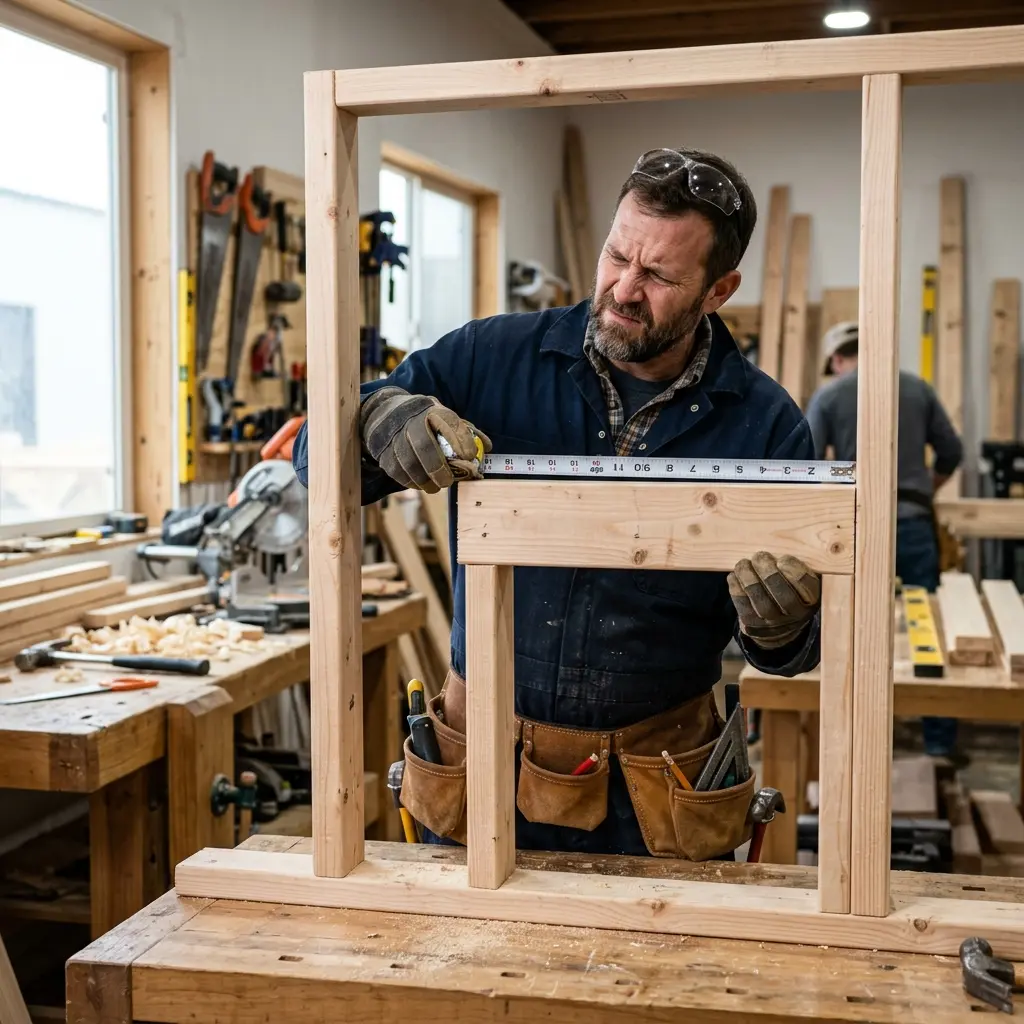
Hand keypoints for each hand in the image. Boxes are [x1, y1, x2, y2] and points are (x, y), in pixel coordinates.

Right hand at [360, 387, 490, 492]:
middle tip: (448, 482)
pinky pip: (396, 471)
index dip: (460, 438)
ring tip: (435, 487)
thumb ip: (464, 431)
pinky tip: (420, 485)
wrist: (385, 414)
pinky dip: (410, 482)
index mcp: (430, 410)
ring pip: (408, 462)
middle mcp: (410, 420)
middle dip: (438, 467)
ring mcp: (393, 436)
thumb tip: (487, 447)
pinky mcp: (383, 451)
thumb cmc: (423, 419)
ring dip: (424, 479)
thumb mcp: (442, 416)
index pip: (447, 421)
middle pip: (423, 445)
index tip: (471, 456)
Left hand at [727, 551, 820, 649]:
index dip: (794, 571)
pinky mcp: (753, 626)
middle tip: (760, 556)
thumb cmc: (786, 588)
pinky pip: (743, 607)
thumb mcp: (796, 578)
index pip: (807, 586)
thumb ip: (790, 564)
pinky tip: (734, 576)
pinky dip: (736, 588)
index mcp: (811, 598)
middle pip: (784, 597)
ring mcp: (774, 623)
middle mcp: (795, 614)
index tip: (782, 559)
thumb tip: (776, 541)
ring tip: (743, 563)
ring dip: (749, 579)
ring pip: (761, 603)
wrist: (776, 625)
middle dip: (769, 574)